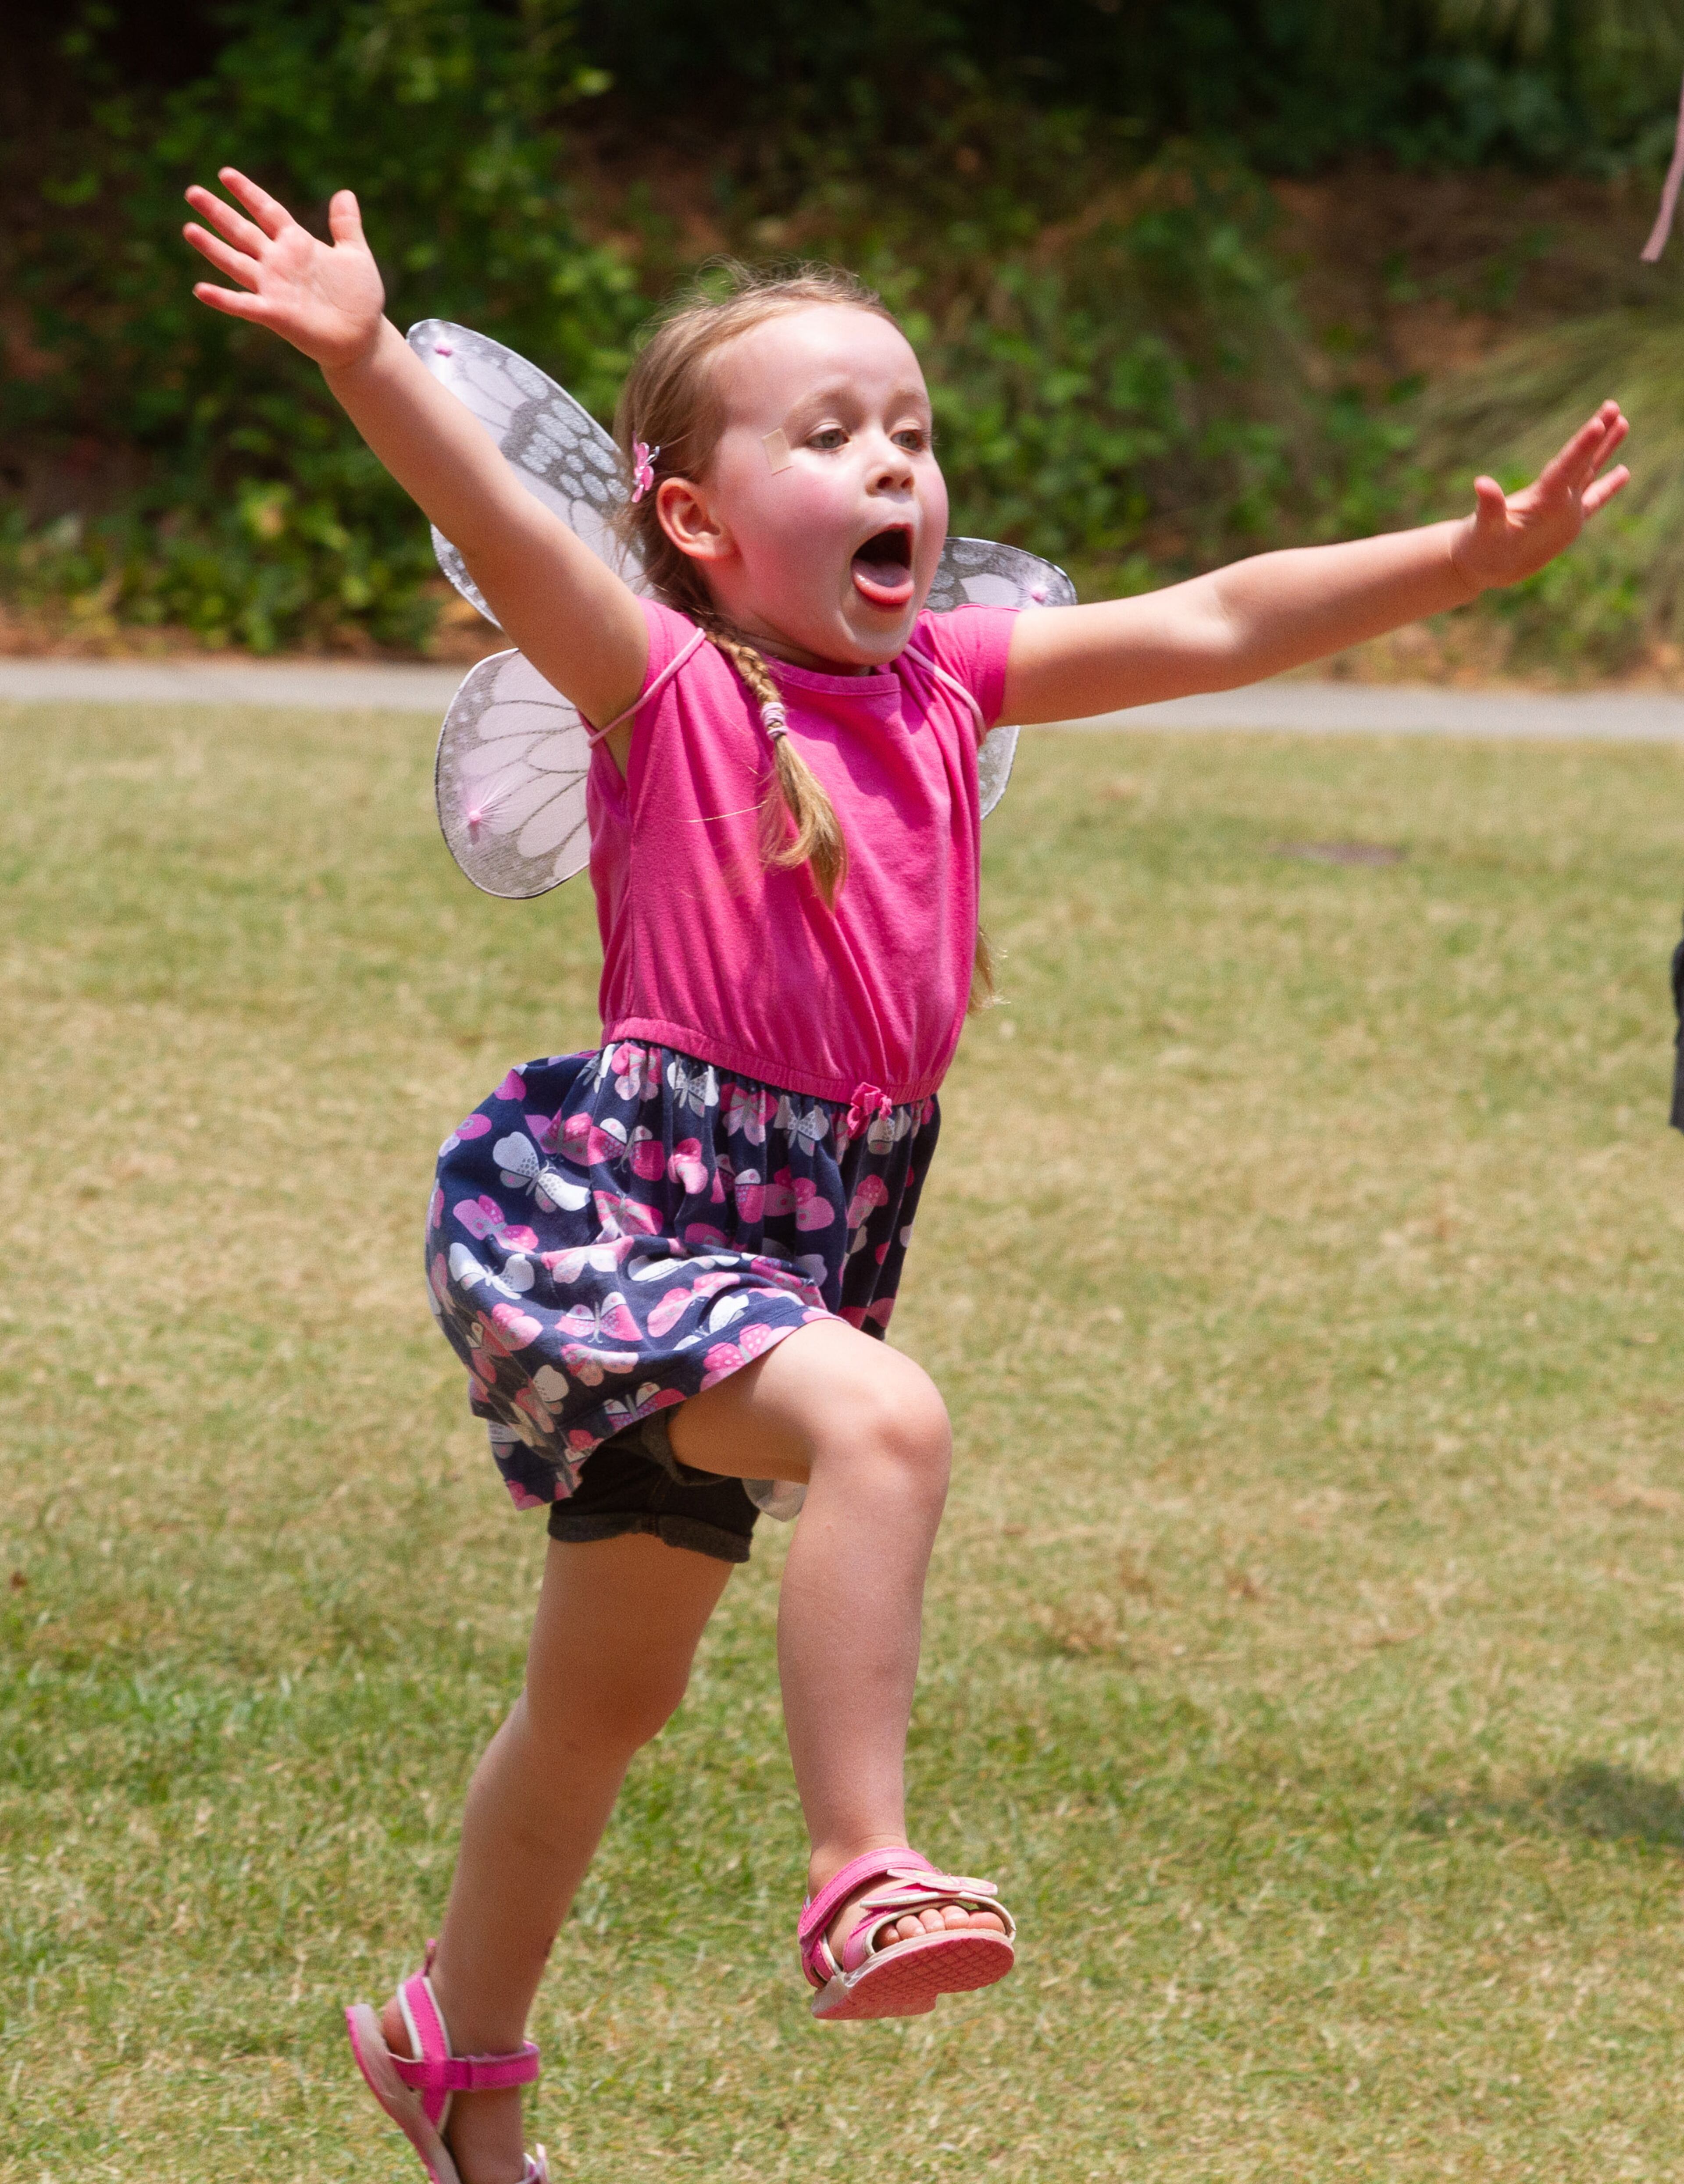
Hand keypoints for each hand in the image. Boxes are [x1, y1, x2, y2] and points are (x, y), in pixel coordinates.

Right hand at [183, 168, 385, 372]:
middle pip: (242, 232)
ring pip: (236, 262)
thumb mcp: (356, 255)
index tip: (225, 174)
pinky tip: (201, 289)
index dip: (248, 193)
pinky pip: (244, 305)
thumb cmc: (359, 298)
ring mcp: (274, 288)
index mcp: (296, 243)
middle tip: (192, 192)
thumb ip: (346, 225)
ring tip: (189, 229)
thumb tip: (345, 193)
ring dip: (212, 247)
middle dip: (218, 212)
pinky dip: (223, 299)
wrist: (364, 338)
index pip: (267, 211)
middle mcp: (279, 263)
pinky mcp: (275, 314)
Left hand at [1450, 400, 1630, 592]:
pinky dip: (1608, 487)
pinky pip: (1594, 501)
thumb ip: (1488, 507)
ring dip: (1605, 449)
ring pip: (1590, 472)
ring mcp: (1563, 508)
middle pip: (1581, 459)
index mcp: (1540, 497)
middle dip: (1598, 434)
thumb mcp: (1483, 529)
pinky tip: (1623, 471)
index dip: (1582, 446)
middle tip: (1613, 405)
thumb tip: (1481, 483)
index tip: (1598, 422)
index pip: (1565, 466)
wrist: (1477, 564)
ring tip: (1622, 422)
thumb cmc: (1477, 548)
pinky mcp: (1567, 524)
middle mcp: (1554, 497)